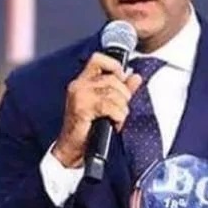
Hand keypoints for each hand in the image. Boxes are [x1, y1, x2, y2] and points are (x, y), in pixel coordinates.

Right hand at [53, 52, 142, 167]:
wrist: (71, 148)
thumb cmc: (87, 127)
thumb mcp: (107, 104)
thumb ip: (121, 89)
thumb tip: (136, 76)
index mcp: (82, 81)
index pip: (98, 59)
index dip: (114, 65)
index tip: (121, 79)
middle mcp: (79, 85)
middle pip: (112, 79)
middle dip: (124, 96)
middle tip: (120, 109)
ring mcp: (79, 96)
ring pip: (113, 94)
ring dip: (121, 109)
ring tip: (116, 119)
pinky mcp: (82, 109)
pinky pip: (110, 107)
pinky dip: (118, 116)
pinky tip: (114, 123)